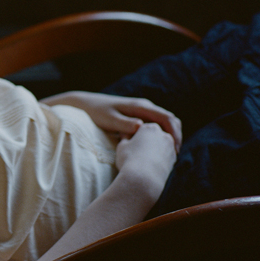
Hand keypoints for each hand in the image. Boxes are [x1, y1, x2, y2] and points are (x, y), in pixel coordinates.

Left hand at [41, 91, 181, 150]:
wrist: (84, 104)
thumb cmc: (95, 112)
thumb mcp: (109, 119)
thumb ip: (124, 123)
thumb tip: (142, 127)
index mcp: (140, 107)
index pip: (167, 118)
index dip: (175, 134)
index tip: (175, 150)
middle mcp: (144, 107)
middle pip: (169, 120)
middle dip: (175, 137)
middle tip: (174, 155)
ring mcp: (141, 111)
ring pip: (162, 124)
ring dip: (168, 137)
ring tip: (168, 155)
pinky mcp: (136, 117)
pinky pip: (154, 126)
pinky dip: (159, 136)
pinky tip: (156, 150)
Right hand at [115, 122, 177, 199]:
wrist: (144, 180)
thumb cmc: (130, 160)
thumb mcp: (121, 145)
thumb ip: (125, 137)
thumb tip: (127, 135)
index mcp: (150, 127)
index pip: (141, 129)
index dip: (133, 138)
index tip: (128, 147)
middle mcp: (164, 134)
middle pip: (153, 136)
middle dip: (146, 143)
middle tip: (135, 155)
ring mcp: (171, 147)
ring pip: (160, 146)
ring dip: (153, 151)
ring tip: (142, 162)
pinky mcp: (174, 159)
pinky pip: (164, 156)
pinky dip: (158, 160)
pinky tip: (150, 168)